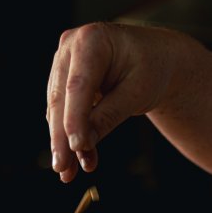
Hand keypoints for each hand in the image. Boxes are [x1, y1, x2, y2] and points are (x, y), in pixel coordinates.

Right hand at [47, 22, 189, 183]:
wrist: (153, 58)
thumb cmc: (150, 68)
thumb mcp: (137, 93)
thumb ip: (109, 116)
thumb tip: (82, 145)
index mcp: (92, 40)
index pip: (79, 85)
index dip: (74, 118)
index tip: (75, 146)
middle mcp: (71, 46)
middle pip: (61, 98)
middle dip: (61, 137)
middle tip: (62, 168)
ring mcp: (63, 62)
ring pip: (57, 109)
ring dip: (63, 142)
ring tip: (69, 172)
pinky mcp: (63, 80)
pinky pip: (62, 111)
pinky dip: (69, 136)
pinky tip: (78, 160)